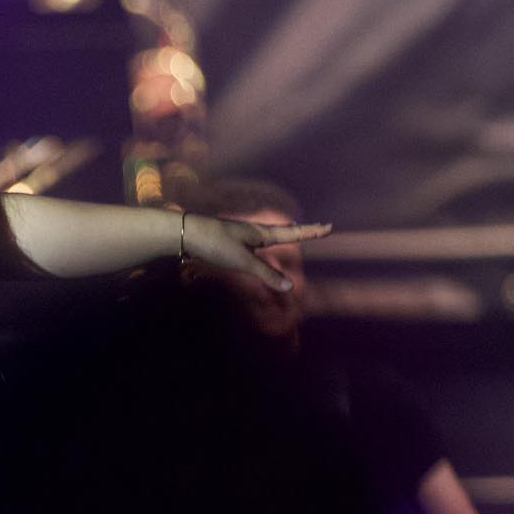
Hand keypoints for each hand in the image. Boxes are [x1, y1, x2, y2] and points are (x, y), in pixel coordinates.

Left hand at [181, 214, 330, 290]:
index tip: (329, 227)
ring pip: (268, 234)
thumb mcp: (243, 261)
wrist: (184, 233)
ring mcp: (240, 235)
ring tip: (294, 231)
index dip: (311, 233)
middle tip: (319, 227)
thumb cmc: (215, 244)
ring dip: (284, 233)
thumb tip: (289, 286)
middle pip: (283, 231)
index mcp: (260, 233)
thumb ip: (266, 274)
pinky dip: (265, 240)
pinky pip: (254, 241)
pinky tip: (259, 243)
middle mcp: (253, 232)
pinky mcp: (228, 241)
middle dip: (302, 231)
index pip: (292, 234)